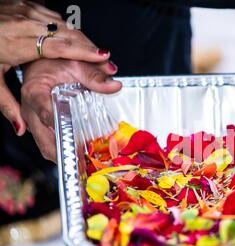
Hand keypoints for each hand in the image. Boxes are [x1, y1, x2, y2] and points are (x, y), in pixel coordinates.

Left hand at [0, 1, 112, 136]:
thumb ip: (7, 104)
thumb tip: (21, 128)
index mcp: (17, 43)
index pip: (57, 47)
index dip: (82, 52)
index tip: (102, 57)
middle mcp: (24, 25)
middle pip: (66, 35)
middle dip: (90, 47)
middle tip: (109, 61)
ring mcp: (26, 12)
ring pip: (64, 25)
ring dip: (83, 39)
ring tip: (100, 54)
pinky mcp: (27, 6)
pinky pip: (55, 19)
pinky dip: (70, 30)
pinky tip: (79, 40)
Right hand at [21, 59, 121, 160]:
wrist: (40, 65)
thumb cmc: (54, 64)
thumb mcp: (75, 64)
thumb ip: (94, 76)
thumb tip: (114, 85)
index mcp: (34, 92)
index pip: (45, 112)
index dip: (62, 127)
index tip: (77, 137)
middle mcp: (30, 111)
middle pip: (45, 141)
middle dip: (66, 154)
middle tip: (87, 161)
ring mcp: (32, 122)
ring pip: (47, 147)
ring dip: (67, 157)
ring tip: (87, 163)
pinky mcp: (39, 128)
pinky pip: (50, 145)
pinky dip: (65, 151)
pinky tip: (81, 155)